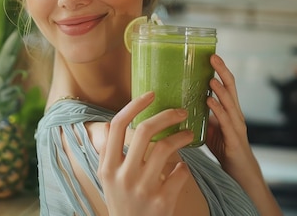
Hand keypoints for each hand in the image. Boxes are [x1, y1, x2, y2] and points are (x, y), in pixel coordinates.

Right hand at [98, 91, 193, 215]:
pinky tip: (183, 167)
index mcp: (108, 166)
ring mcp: (143, 189)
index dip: (135, 105)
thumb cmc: (122, 201)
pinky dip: (185, 166)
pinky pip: (180, 172)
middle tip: (181, 112)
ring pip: (167, 148)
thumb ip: (110, 153)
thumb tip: (112, 124)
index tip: (151, 94)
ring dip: (182, 136)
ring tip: (188, 134)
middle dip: (167, 115)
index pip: (117, 125)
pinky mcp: (162, 201)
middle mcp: (123, 175)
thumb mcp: (107, 178)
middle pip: (144, 131)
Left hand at [205, 54, 255, 176]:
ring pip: (230, 104)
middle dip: (222, 72)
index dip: (220, 70)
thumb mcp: (210, 129)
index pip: (227, 86)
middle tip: (213, 58)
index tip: (211, 56)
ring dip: (220, 91)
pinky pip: (226, 123)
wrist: (242, 174)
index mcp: (230, 110)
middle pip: (231, 89)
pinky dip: (218, 111)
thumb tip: (181, 105)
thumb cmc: (226, 149)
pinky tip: (209, 102)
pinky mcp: (234, 140)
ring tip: (211, 79)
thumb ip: (201, 115)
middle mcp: (236, 115)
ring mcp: (236, 126)